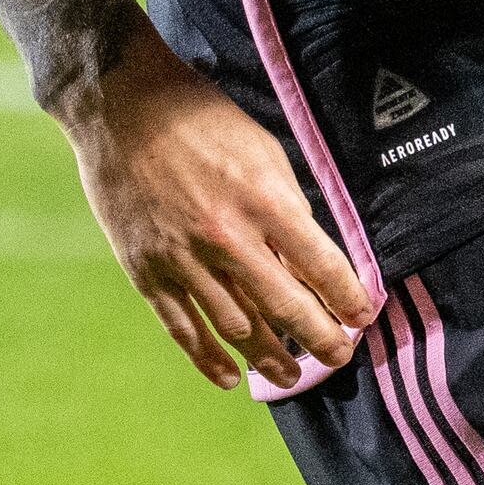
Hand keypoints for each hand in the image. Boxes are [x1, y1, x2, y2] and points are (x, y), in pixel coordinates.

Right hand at [59, 22, 373, 390]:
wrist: (121, 107)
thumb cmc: (200, 120)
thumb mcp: (263, 150)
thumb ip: (288, 205)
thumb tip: (310, 258)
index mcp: (264, 199)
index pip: (322, 266)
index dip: (349, 298)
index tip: (362, 317)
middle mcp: (226, 236)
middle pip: (285, 307)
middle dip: (320, 339)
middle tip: (339, 357)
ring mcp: (183, 258)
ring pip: (237, 327)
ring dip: (269, 358)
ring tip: (291, 375)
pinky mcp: (147, 270)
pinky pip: (181, 327)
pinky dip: (207, 358)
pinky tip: (230, 377)